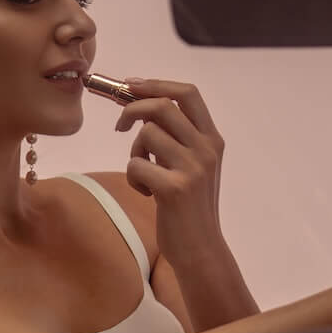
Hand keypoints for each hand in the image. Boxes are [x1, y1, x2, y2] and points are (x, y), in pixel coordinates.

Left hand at [115, 77, 224, 257]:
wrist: (200, 248)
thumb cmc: (187, 207)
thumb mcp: (190, 166)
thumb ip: (175, 138)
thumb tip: (139, 107)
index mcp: (212, 139)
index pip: (188, 93)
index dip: (156, 84)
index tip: (131, 85)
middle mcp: (206, 148)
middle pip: (162, 105)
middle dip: (132, 108)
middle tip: (119, 125)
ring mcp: (193, 168)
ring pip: (146, 134)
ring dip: (135, 152)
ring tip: (145, 175)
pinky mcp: (175, 188)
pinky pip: (135, 164)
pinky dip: (133, 178)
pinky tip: (147, 194)